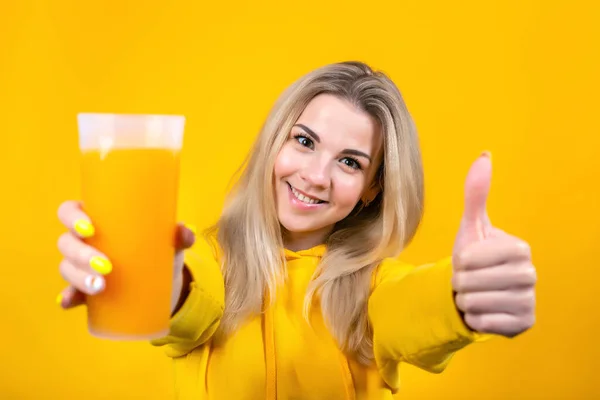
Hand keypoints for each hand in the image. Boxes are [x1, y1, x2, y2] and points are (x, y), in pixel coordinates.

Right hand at [56, 200, 195, 308]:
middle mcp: (84, 241)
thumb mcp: (170, 242)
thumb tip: (185, 232)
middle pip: (67, 242)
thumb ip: (180, 236)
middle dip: (81, 254)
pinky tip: (69, 302)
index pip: (70, 211)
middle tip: (106, 266)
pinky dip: (68, 298)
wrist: (165, 284)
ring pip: (67, 268)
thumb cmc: (161, 250)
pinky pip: (70, 294)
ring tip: (101, 286)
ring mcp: (81, 267)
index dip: (72, 217)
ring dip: (79, 277)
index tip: (90, 228)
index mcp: (97, 219)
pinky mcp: (85, 290)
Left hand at [451, 153, 536, 337]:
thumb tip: (484, 155)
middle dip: (460, 283)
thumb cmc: (474, 258)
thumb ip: (476, 194)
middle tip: (469, 281)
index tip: (469, 262)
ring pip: (474, 303)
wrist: (478, 292)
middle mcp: (530, 275)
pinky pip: (482, 323)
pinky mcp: (523, 325)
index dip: (460, 262)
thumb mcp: (472, 227)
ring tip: (474, 294)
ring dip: (464, 300)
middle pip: (470, 282)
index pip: (470, 258)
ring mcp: (529, 302)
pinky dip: (474, 319)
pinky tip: (483, 311)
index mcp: (519, 249)